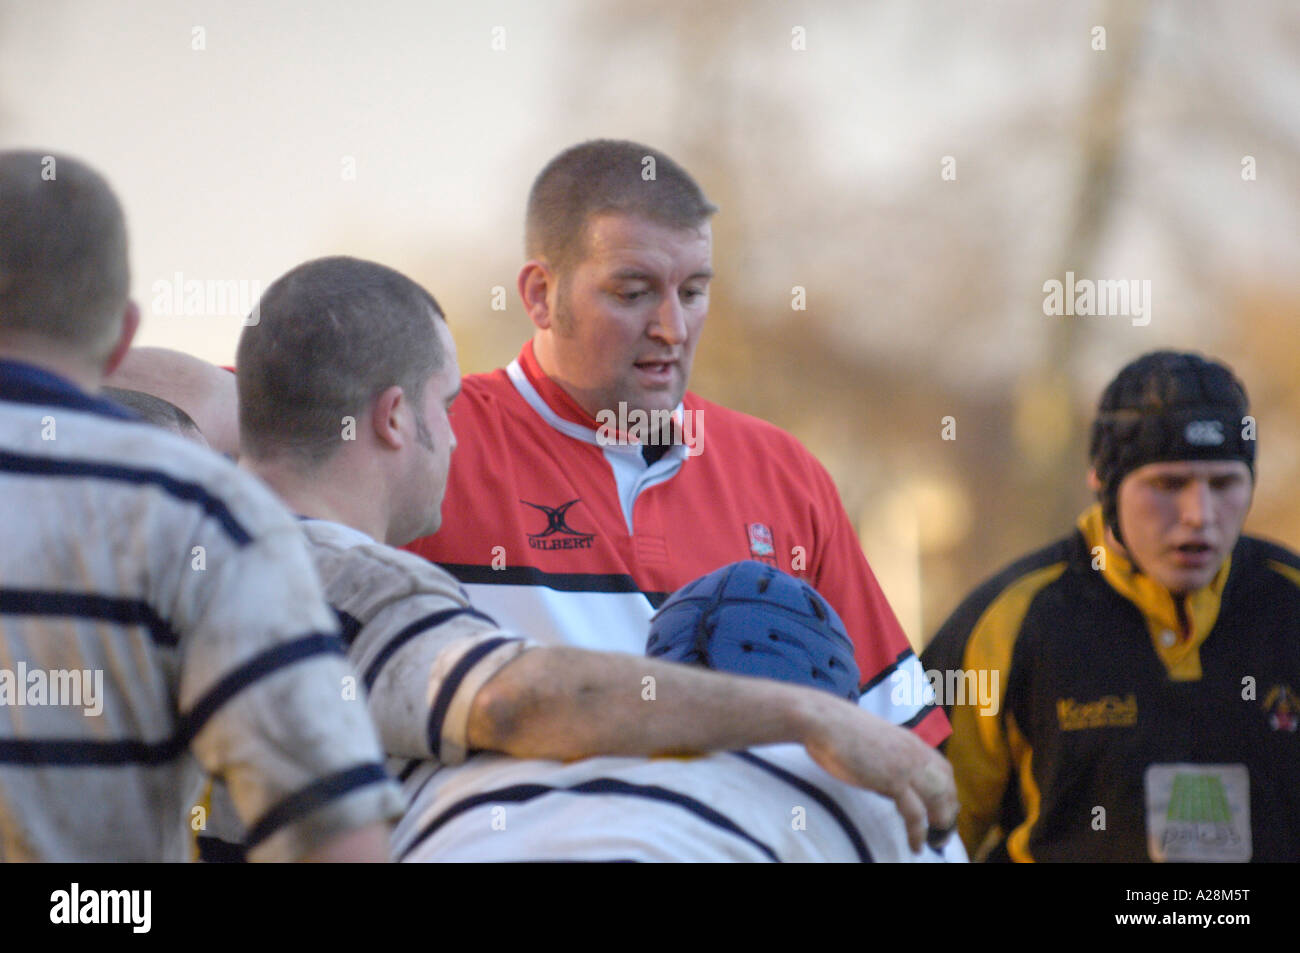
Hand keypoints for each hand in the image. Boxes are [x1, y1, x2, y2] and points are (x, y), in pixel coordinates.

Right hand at [802, 699, 957, 853]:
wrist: (824, 720)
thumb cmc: (838, 728)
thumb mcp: (873, 741)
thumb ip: (886, 759)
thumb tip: (889, 784)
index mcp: (910, 741)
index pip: (943, 769)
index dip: (947, 791)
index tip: (944, 809)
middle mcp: (914, 753)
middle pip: (946, 786)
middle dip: (949, 811)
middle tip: (943, 831)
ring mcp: (906, 766)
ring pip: (940, 800)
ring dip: (941, 824)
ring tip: (936, 842)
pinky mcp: (894, 780)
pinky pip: (916, 814)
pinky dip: (919, 833)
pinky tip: (916, 846)